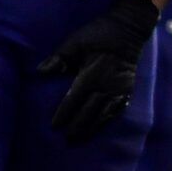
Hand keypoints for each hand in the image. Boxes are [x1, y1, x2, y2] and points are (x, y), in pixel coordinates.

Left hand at [38, 0, 158, 142]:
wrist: (130, 30)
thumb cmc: (99, 33)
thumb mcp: (76, 41)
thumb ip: (60, 58)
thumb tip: (41, 72)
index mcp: (91, 75)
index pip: (74, 100)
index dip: (64, 114)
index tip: (54, 127)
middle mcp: (107, 86)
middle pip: (89, 112)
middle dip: (77, 127)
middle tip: (66, 141)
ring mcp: (120, 89)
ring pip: (104, 115)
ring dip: (92, 129)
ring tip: (81, 140)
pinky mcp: (128, 89)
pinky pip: (117, 110)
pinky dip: (108, 121)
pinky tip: (101, 128)